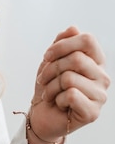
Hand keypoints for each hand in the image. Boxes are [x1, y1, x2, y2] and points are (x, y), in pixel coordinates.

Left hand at [28, 26, 109, 143]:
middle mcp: (103, 77)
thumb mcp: (51, 60)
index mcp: (96, 62)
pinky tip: (58, 104)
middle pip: (76, 59)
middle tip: (44, 79)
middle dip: (51, 68)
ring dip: (51, 86)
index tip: (47, 56)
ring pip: (70, 78)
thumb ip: (62, 43)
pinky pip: (70, 95)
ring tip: (50, 93)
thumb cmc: (48, 87)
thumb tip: (73, 28)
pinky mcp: (93, 112)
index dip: (63, 45)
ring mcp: (100, 95)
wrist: (41, 115)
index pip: (88, 40)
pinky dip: (56, 99)